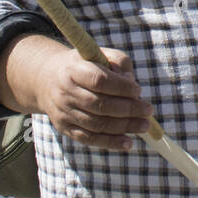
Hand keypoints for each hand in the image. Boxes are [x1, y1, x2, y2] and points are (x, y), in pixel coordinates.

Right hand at [28, 44, 153, 150]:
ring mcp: (64, 112)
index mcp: (74, 70)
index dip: (121, 87)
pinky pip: (89, 139)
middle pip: (100, 105)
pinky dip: (110, 142)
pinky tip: (128, 143)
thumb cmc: (84, 66)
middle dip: (128, 109)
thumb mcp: (99, 55)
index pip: (99, 81)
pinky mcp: (65, 128)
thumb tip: (132, 83)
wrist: (48, 80)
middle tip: (148, 111)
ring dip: (124, 127)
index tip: (138, 90)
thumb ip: (119, 63)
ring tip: (144, 126)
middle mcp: (66, 92)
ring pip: (97, 124)